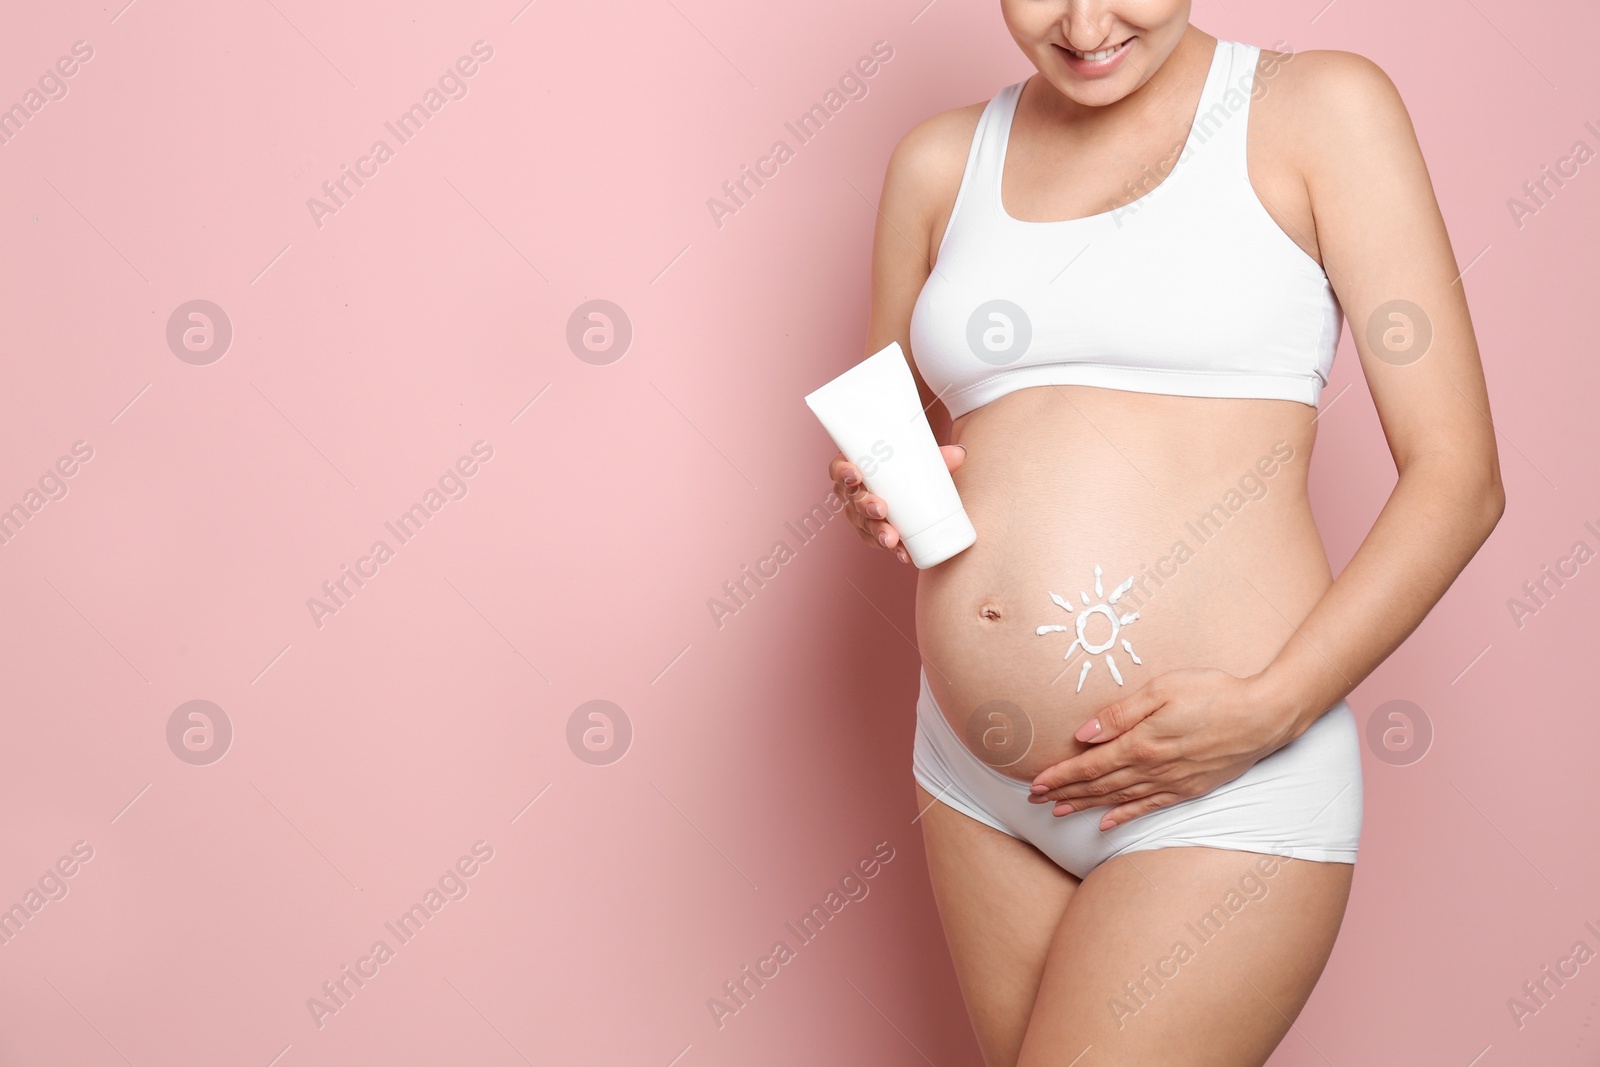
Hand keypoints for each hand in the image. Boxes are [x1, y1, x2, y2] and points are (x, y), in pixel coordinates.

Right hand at [828, 444, 966, 564]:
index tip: (856, 475)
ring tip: (892, 538)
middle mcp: (853, 493)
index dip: (843, 472)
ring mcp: (860, 516)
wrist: (914, 487)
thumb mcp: (919, 459)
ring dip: (877, 532)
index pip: (839, 469)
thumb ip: (938, 457)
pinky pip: (878, 541)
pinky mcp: (874, 533)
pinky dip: (892, 548)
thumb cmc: (907, 468)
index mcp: (855, 468)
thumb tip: (959, 454)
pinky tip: (903, 553)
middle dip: (865, 507)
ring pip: (863, 525)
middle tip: (881, 509)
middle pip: (852, 501)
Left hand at [1026, 666, 1287, 830]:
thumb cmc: (1213, 693)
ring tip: (1060, 812)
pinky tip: (1107, 823)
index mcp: (1141, 744)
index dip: (1061, 776)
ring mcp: (1172, 783)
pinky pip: (1149, 807)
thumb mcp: (1162, 690)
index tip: (1035, 784)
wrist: (1264, 716)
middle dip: (1064, 793)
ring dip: (1086, 806)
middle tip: (1035, 802)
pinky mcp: (1189, 789)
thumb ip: (1121, 713)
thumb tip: (1084, 734)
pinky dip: (1125, 816)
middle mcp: (1153, 769)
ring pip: (1118, 799)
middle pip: (1099, 786)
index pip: (1090, 765)